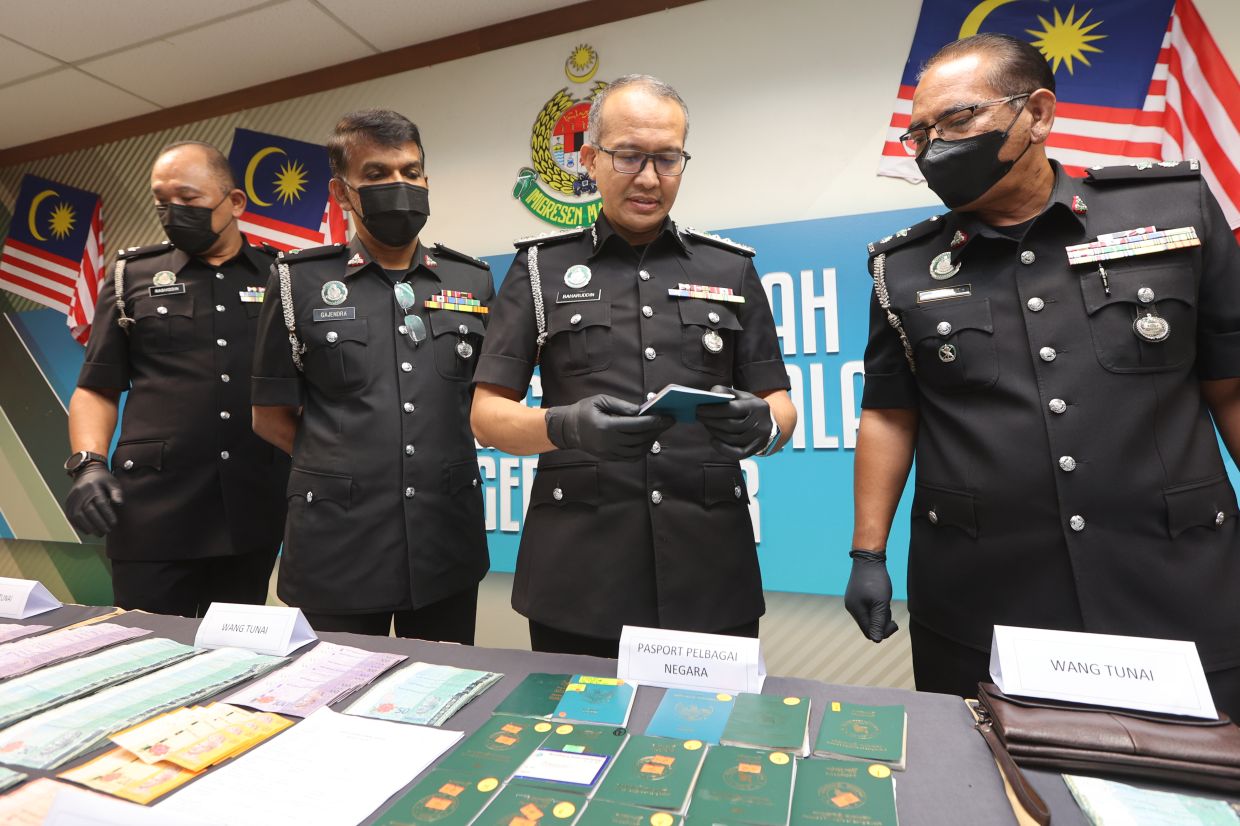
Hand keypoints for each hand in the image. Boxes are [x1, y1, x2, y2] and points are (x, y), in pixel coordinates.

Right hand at [65, 463, 122, 535]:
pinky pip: (71, 516)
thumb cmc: (103, 480)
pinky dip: (78, 526)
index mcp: (94, 487)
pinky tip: (88, 531)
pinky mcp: (68, 503)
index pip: (101, 503)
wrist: (86, 472)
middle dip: (98, 523)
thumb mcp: (112, 482)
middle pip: (89, 511)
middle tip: (107, 531)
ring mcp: (72, 498)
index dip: (107, 515)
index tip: (114, 523)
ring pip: (78, 515)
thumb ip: (117, 492)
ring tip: (98, 533)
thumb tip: (119, 503)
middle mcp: (81, 492)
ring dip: (88, 527)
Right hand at [546, 394, 673, 460]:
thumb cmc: (584, 410)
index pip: (636, 425)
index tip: (667, 416)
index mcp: (606, 426)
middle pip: (640, 438)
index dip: (654, 421)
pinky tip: (648, 440)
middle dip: (657, 429)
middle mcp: (609, 442)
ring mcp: (609, 452)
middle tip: (669, 421)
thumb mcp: (600, 400)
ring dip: (651, 441)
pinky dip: (642, 450)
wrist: (567, 429)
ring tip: (659, 430)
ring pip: (638, 450)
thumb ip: (621, 406)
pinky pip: (631, 457)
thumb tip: (641, 411)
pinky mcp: (610, 458)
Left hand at [696, 385, 771, 458]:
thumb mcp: (741, 396)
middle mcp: (761, 423)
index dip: (713, 410)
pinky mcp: (756, 449)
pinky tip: (713, 441)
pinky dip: (723, 449)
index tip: (698, 409)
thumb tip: (711, 394)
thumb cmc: (748, 407)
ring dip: (715, 432)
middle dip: (711, 421)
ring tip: (706, 425)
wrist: (768, 422)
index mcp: (757, 406)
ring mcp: (760, 438)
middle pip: (731, 425)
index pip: (733, 409)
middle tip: (699, 417)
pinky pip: (737, 453)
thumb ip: (725, 392)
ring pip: (732, 438)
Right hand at [844, 550, 898, 641]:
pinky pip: (867, 609)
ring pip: (869, 617)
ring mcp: (853, 601)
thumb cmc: (875, 580)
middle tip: (890, 611)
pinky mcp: (856, 595)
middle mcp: (852, 608)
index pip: (870, 633)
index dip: (883, 632)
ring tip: (885, 603)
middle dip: (882, 623)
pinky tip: (881, 598)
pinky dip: (876, 608)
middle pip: (869, 626)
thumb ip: (879, 622)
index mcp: (856, 611)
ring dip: (880, 614)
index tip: (894, 623)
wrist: (868, 558)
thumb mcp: (881, 603)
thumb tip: (876, 641)